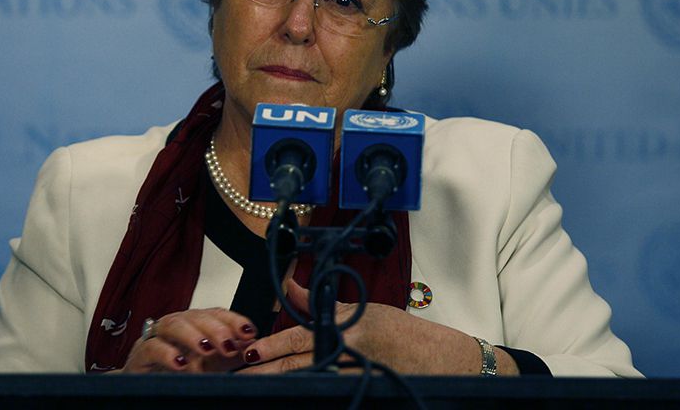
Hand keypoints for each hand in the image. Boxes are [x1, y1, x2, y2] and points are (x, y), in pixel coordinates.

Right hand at [116, 308, 257, 373]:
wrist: (145, 389)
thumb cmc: (177, 373)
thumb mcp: (210, 364)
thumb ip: (229, 354)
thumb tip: (252, 345)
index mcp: (194, 324)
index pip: (216, 314)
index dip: (233, 320)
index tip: (249, 332)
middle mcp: (177, 326)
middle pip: (196, 316)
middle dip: (215, 328)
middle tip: (229, 344)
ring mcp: (157, 337)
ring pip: (173, 325)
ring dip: (192, 335)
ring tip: (206, 349)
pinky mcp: (140, 355)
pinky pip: (152, 347)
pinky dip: (167, 353)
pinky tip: (180, 363)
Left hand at [237, 279, 517, 374]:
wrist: (438, 359)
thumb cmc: (400, 332)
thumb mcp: (360, 310)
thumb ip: (321, 304)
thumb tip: (291, 286)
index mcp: (345, 329)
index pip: (299, 337)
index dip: (272, 346)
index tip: (251, 350)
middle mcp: (346, 354)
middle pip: (297, 366)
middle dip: (267, 371)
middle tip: (241, 374)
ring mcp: (351, 375)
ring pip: (308, 381)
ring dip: (282, 383)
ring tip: (256, 386)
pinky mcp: (358, 388)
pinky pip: (327, 389)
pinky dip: (308, 390)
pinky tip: (289, 394)